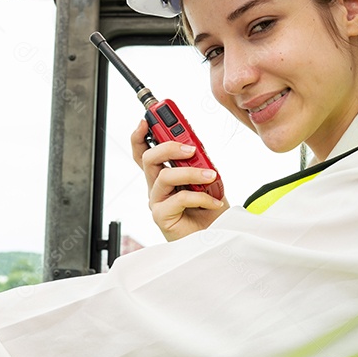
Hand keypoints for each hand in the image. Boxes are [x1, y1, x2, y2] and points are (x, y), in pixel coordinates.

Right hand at [131, 120, 228, 240]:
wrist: (216, 237)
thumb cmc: (211, 211)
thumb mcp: (206, 179)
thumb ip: (197, 162)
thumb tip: (195, 145)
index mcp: (164, 176)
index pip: (145, 152)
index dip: (141, 135)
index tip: (146, 119)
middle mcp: (156, 187)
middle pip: (148, 158)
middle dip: (168, 146)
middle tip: (190, 148)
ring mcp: (157, 201)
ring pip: (164, 175)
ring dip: (191, 172)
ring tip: (211, 176)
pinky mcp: (162, 216)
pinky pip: (179, 198)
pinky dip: (200, 196)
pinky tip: (213, 201)